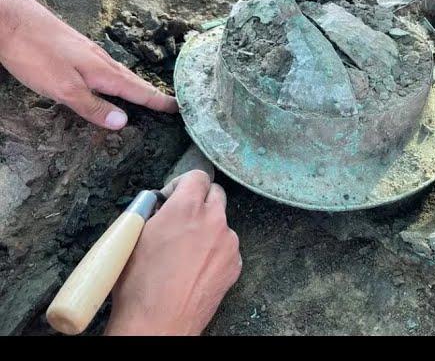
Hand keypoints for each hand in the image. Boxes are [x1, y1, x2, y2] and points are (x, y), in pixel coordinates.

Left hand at [0, 0, 176, 129]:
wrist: (9, 18)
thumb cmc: (35, 53)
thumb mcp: (63, 88)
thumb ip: (93, 106)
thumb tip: (123, 122)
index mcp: (103, 72)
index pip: (138, 91)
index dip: (157, 101)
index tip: (177, 107)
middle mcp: (101, 60)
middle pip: (132, 80)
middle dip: (151, 93)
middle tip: (168, 102)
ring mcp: (88, 52)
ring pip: (119, 73)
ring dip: (135, 85)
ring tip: (145, 94)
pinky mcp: (75, 48)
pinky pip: (106, 67)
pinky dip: (117, 77)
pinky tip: (110, 78)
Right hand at [104, 170, 241, 335]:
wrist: (158, 324)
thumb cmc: (139, 284)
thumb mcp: (134, 236)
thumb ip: (154, 212)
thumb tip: (161, 204)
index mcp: (187, 208)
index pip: (198, 176)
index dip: (182, 185)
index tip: (173, 197)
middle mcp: (213, 220)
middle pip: (215, 194)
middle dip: (199, 201)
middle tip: (181, 218)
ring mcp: (228, 243)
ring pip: (222, 222)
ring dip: (207, 228)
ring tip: (186, 251)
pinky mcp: (235, 263)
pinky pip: (227, 247)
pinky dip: (215, 251)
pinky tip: (196, 268)